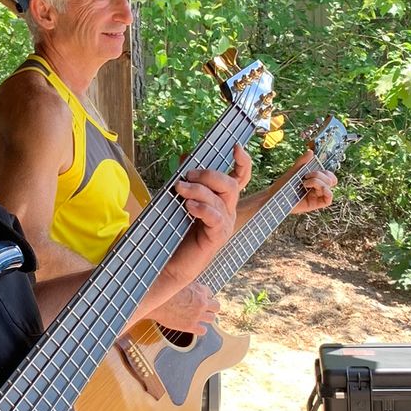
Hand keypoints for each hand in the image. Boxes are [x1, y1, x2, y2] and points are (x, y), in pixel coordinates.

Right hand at [152, 281, 220, 334]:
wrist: (153, 303)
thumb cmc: (164, 290)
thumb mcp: (180, 282)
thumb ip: (190, 285)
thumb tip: (191, 283)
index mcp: (200, 290)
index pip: (210, 293)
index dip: (204, 296)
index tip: (199, 298)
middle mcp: (201, 303)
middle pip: (216, 306)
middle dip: (210, 307)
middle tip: (203, 308)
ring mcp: (197, 315)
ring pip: (212, 319)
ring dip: (206, 318)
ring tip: (198, 317)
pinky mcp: (190, 326)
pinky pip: (203, 330)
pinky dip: (200, 329)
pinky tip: (195, 326)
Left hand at [160, 143, 250, 291]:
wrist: (168, 263)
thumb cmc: (174, 231)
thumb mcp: (178, 200)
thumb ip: (184, 179)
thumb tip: (183, 156)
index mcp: (221, 199)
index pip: (240, 178)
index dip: (243, 161)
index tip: (236, 147)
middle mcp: (227, 210)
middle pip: (230, 184)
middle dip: (209, 174)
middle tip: (187, 175)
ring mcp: (224, 224)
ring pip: (221, 198)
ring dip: (198, 190)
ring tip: (179, 189)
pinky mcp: (217, 237)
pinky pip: (216, 217)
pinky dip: (202, 208)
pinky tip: (189, 206)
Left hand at [287, 150, 336, 213]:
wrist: (275, 195)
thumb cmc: (283, 184)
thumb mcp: (294, 171)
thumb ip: (302, 162)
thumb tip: (311, 152)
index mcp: (315, 180)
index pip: (328, 175)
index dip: (324, 172)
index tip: (309, 171)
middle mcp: (317, 188)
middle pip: (330, 180)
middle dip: (319, 175)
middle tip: (305, 176)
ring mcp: (317, 196)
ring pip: (329, 187)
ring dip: (318, 182)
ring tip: (305, 184)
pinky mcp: (315, 204)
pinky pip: (328, 200)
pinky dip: (325, 191)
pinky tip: (313, 189)